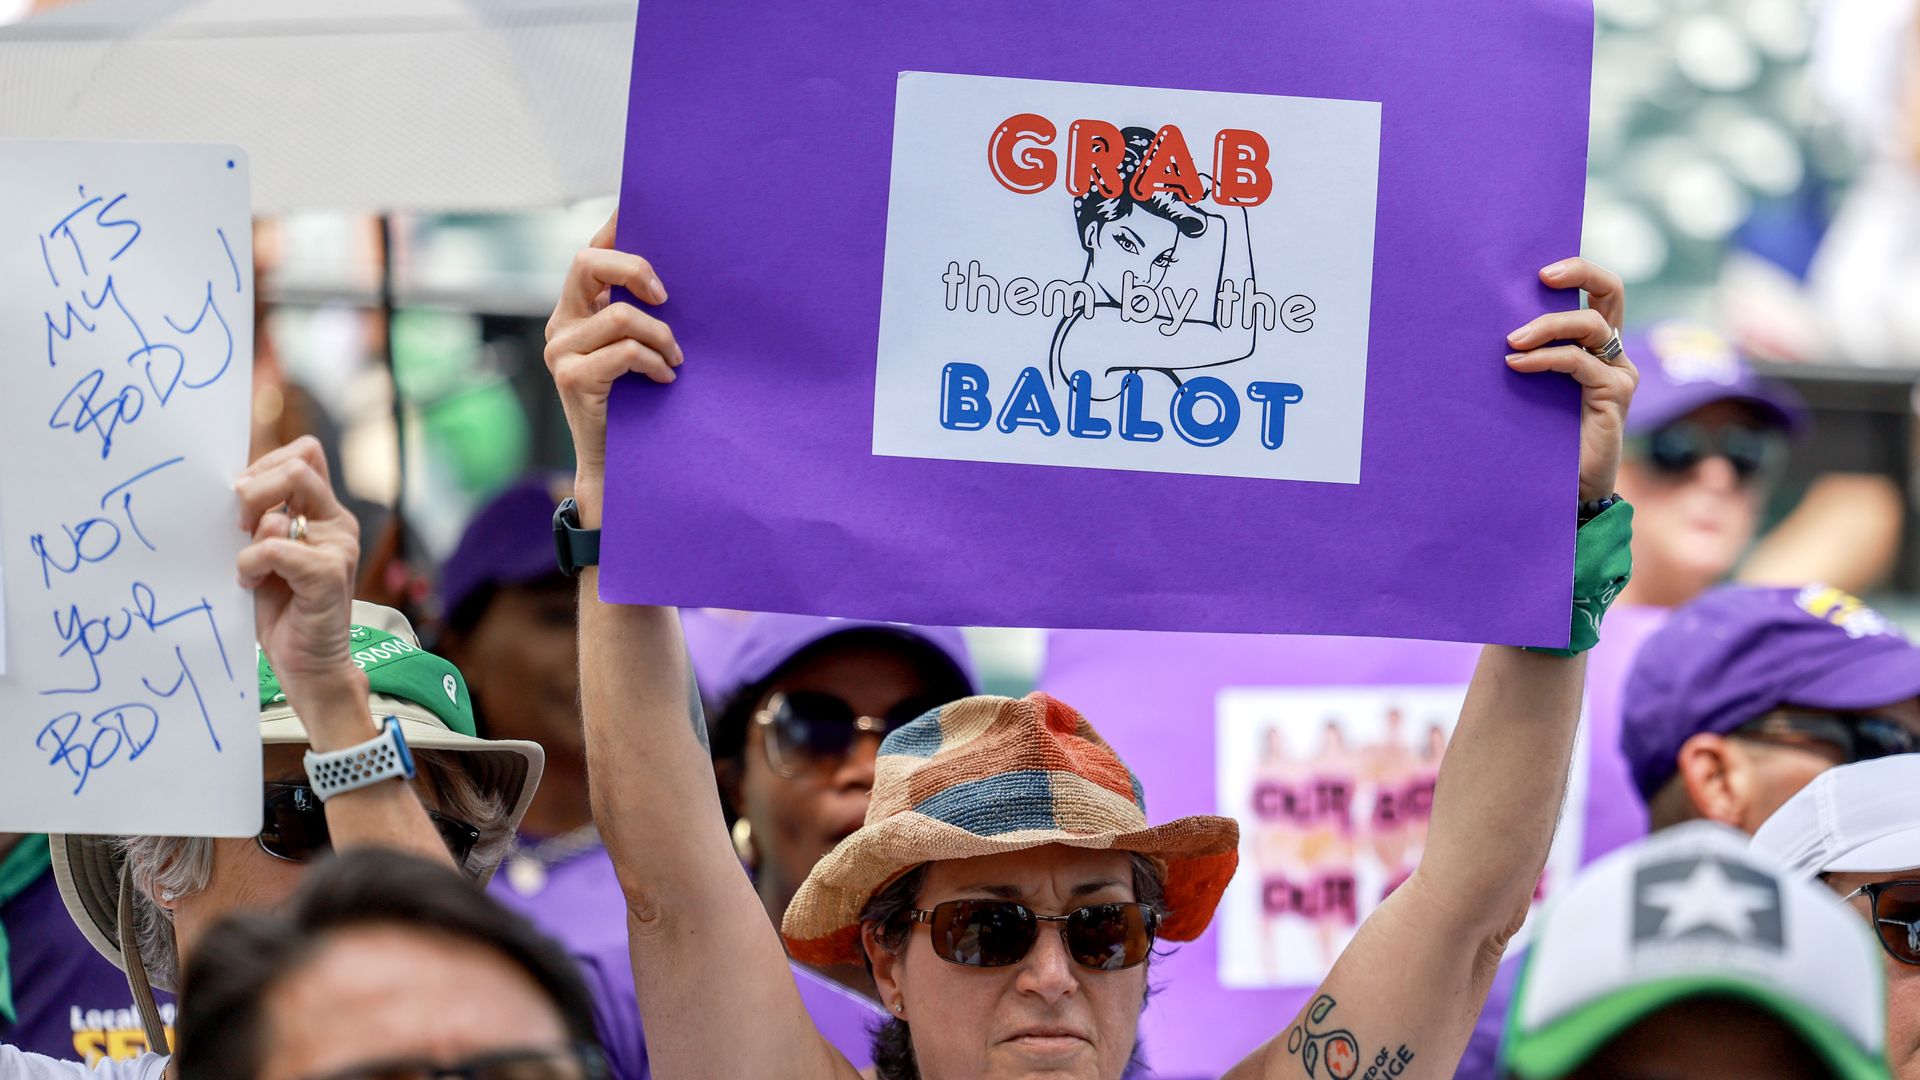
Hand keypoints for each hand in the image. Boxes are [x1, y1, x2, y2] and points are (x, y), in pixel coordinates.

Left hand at [235, 437, 365, 720]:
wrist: (308, 666)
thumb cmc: (283, 611)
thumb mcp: (269, 554)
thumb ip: (263, 520)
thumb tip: (232, 487)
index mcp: (324, 513)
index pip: (305, 453)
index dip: (267, 463)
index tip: (242, 498)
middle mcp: (337, 523)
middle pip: (296, 465)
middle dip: (254, 488)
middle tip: (238, 524)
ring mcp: (338, 546)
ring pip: (284, 501)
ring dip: (249, 534)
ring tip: (247, 566)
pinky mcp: (328, 572)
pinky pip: (273, 547)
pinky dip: (250, 564)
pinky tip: (251, 585)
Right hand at [543, 210, 682, 491]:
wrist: (614, 463)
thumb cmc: (636, 402)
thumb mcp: (639, 349)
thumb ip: (643, 315)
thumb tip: (679, 279)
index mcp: (576, 308)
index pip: (591, 253)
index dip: (613, 228)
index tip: (639, 208)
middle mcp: (561, 322)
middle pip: (590, 263)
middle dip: (636, 268)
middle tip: (667, 295)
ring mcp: (560, 349)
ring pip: (621, 315)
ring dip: (661, 335)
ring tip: (675, 357)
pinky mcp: (570, 376)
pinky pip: (625, 351)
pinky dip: (654, 361)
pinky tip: (665, 376)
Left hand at [1504, 258, 1637, 501]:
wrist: (1566, 490)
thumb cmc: (1540, 438)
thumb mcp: (1532, 388)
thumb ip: (1527, 357)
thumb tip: (1488, 326)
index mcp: (1595, 346)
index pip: (1600, 291)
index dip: (1578, 271)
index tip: (1538, 271)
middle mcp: (1613, 354)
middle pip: (1612, 291)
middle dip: (1580, 272)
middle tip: (1541, 276)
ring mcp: (1618, 373)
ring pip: (1590, 325)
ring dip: (1546, 326)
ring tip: (1511, 341)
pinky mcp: (1615, 394)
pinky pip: (1580, 362)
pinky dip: (1545, 358)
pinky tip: (1516, 365)